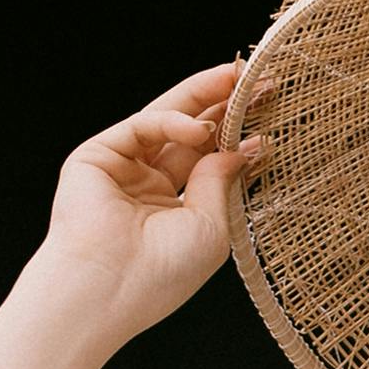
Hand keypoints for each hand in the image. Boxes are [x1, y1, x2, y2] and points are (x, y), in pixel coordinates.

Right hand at [0, 61, 254, 368]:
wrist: (109, 288)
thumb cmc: (162, 272)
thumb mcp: (211, 225)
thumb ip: (224, 180)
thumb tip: (246, 145)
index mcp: (173, 207)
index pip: (210, 159)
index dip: (238, 134)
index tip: (273, 114)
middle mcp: (147, 184)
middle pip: (191, 132)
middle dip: (224, 105)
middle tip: (260, 80)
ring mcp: (121, 167)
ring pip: (166, 119)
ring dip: (204, 97)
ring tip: (239, 81)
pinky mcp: (96, 155)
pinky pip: (142, 126)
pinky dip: (172, 122)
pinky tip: (199, 129)